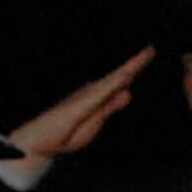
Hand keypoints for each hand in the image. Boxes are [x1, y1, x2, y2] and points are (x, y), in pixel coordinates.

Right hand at [8, 47, 154, 163]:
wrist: (39, 142)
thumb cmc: (64, 134)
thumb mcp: (94, 124)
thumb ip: (110, 107)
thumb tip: (128, 93)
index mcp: (98, 98)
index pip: (121, 83)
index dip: (135, 70)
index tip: (150, 55)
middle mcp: (92, 93)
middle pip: (118, 77)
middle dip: (136, 63)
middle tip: (152, 49)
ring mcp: (85, 98)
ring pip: (112, 81)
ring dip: (128, 69)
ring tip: (144, 56)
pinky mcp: (78, 106)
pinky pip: (100, 93)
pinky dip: (114, 84)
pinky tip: (124, 77)